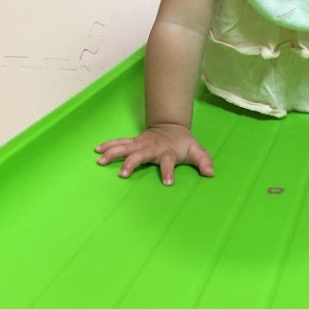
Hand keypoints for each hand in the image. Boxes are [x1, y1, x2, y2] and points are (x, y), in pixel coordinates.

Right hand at [94, 123, 213, 185]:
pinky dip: (108, 145)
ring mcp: (141, 143)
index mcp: (168, 151)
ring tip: (101, 160)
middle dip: (132, 163)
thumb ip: (204, 161)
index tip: (168, 183)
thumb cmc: (183, 143)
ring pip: (126, 147)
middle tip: (123, 173)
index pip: (169, 162)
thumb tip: (210, 173)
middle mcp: (152, 147)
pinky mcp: (134, 142)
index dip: (169, 172)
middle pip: (141, 154)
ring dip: (114, 153)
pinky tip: (97, 150)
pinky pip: (119, 143)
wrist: (171, 126)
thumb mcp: (197, 151)